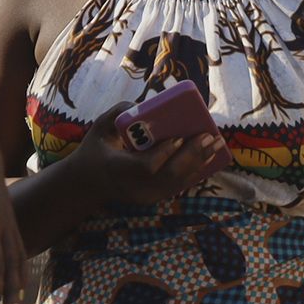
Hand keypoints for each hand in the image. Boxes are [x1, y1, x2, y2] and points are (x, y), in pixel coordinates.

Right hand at [77, 102, 225, 206]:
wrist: (88, 183)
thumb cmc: (96, 149)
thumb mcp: (99, 127)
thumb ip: (119, 112)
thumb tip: (147, 104)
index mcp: (116, 168)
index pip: (145, 166)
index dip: (164, 153)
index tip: (179, 137)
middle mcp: (133, 187)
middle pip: (169, 176)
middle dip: (193, 155)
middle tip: (209, 136)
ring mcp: (144, 196)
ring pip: (177, 183)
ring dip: (199, 163)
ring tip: (216, 145)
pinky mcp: (153, 199)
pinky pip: (177, 186)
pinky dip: (195, 171)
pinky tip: (209, 157)